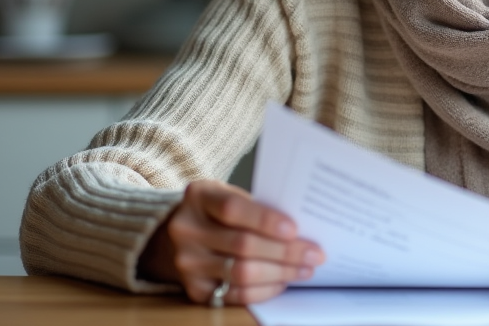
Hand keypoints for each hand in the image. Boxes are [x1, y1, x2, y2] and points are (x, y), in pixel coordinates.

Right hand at [137, 179, 324, 305]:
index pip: (232, 209)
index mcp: (198, 196)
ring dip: (280, 272)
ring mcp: (187, 263)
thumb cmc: (213, 210)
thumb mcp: (226, 193)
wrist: (173, 235)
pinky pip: (236, 294)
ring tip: (305, 268)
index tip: (294, 229)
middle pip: (242, 245)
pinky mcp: (194, 289)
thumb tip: (301, 227)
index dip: (265, 220)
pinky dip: (265, 290)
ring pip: (242, 272)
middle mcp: (187, 230)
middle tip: (314, 253)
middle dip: (285, 251)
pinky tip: (283, 281)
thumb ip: (254, 206)